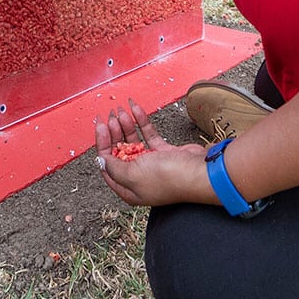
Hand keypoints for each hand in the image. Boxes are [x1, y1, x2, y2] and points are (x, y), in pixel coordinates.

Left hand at [94, 99, 209, 207]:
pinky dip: (141, 123)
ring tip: (121, 111)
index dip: (102, 144)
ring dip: (126, 126)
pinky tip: (135, 110)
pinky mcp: (164, 153)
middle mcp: (138, 177)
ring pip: (134, 141)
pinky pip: (149, 135)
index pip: (108, 165)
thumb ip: (114, 167)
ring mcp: (152, 164)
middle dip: (113, 133)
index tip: (100, 126)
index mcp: (128, 188)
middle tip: (110, 116)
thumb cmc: (167, 178)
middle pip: (120, 151)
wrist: (198, 172)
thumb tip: (101, 161)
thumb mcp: (132, 174)